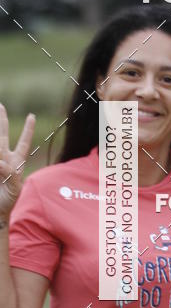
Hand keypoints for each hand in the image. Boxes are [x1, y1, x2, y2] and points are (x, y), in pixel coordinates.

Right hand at [0, 104, 35, 218]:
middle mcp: (3, 159)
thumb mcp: (15, 187)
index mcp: (16, 163)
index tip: (31, 116)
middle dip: (1, 121)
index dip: (27, 130)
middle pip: (3, 136)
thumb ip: (10, 173)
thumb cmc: (8, 201)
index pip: (23, 143)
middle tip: (1, 106)